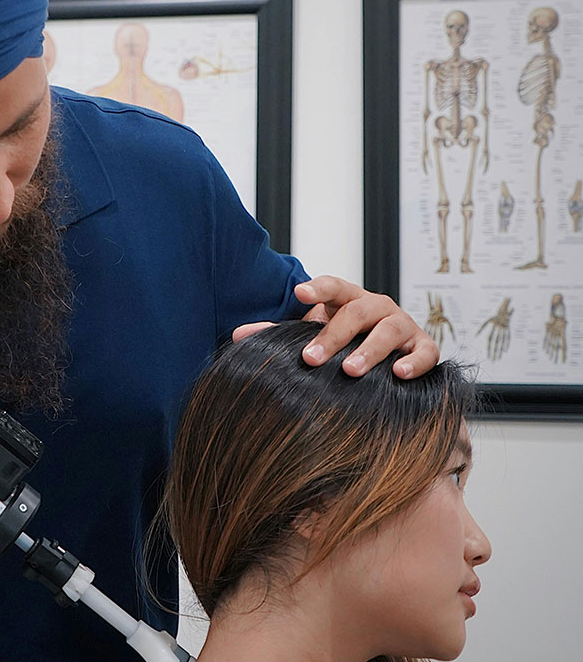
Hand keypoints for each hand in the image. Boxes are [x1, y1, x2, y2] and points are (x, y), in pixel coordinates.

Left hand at [232, 276, 438, 378]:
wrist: (389, 357)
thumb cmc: (344, 342)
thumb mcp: (313, 335)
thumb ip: (278, 334)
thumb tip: (237, 335)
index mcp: (348, 300)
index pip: (333, 286)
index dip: (317, 288)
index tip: (298, 293)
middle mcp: (377, 307)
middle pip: (356, 312)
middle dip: (333, 335)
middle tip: (311, 358)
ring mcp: (402, 326)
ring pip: (389, 330)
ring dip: (370, 350)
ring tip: (351, 370)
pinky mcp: (423, 347)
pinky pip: (425, 352)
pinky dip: (414, 362)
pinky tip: (398, 374)